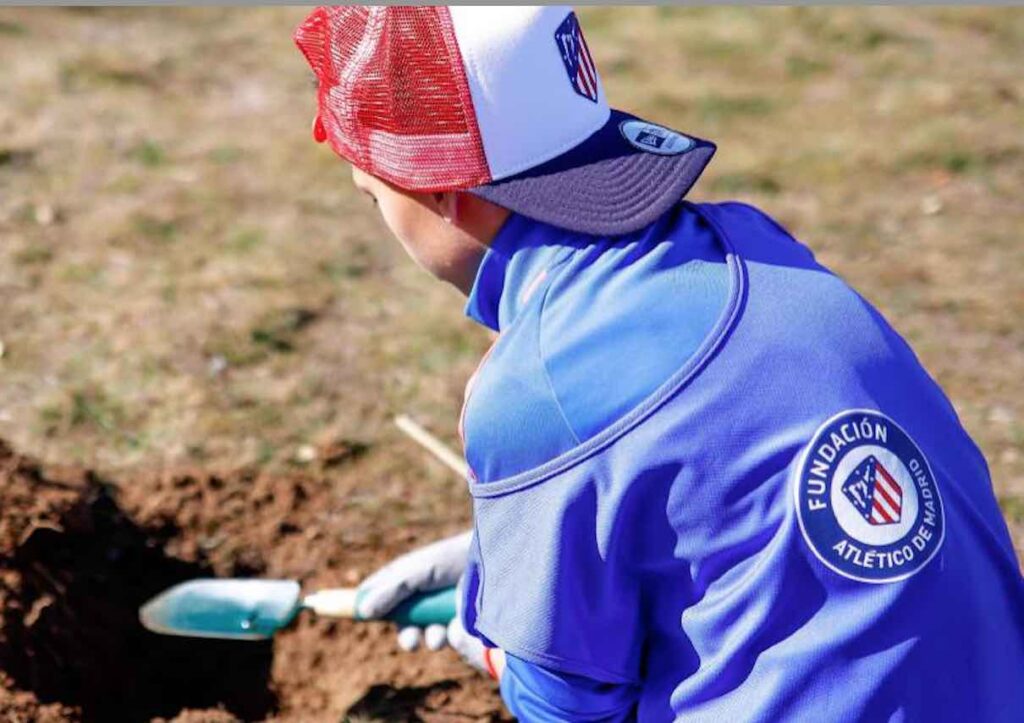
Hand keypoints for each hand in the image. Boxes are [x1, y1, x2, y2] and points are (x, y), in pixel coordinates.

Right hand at [357, 530, 504, 678]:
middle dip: (407, 635)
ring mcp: (446, 610)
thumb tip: (364, 610)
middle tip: (411, 642)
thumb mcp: (419, 571)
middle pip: (405, 624)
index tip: (359, 615)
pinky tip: (459, 626)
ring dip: (430, 638)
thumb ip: (392, 590)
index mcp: (411, 578)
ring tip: (439, 634)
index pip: (383, 591)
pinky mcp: (466, 623)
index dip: (371, 603)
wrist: (495, 562)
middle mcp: (427, 596)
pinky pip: (451, 640)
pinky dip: (452, 637)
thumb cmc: (455, 559)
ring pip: (428, 637)